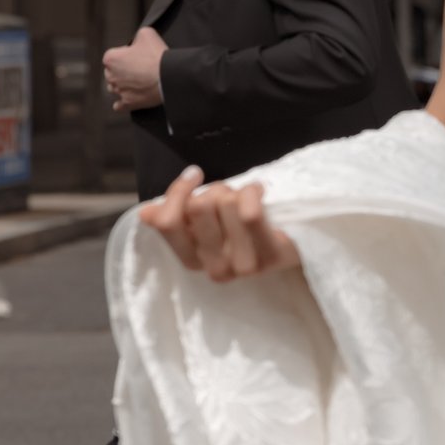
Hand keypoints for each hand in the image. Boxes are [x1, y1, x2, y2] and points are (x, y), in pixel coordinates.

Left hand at [102, 27, 167, 112]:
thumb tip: (138, 40)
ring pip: (114, 88)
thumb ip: (137, 35)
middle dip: (122, 71)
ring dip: (122, 85)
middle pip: (112, 73)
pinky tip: (128, 99)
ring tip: (136, 83)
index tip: (138, 56)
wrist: (169, 76)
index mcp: (111, 58)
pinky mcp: (128, 103)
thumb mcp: (147, 33)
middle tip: (139, 69)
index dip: (126, 54)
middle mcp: (111, 75)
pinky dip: (122, 103)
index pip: (114, 55)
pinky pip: (119, 106)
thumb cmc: (157, 55)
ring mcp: (119, 91)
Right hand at [140, 166, 301, 281]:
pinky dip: (253, 191)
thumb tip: (147, 213)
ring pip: (224, 204)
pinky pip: (249, 213)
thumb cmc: (247, 226)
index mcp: (193, 260)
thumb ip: (177, 217)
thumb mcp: (207, 221)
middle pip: (198, 207)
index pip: (167, 222)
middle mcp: (215, 269)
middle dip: (214, 189)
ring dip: (235, 191)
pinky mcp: (272, 257)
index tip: (194, 175)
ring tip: (248, 197)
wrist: (298, 237)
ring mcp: (244, 267)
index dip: (178, 191)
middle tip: (230, 194)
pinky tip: (260, 191)